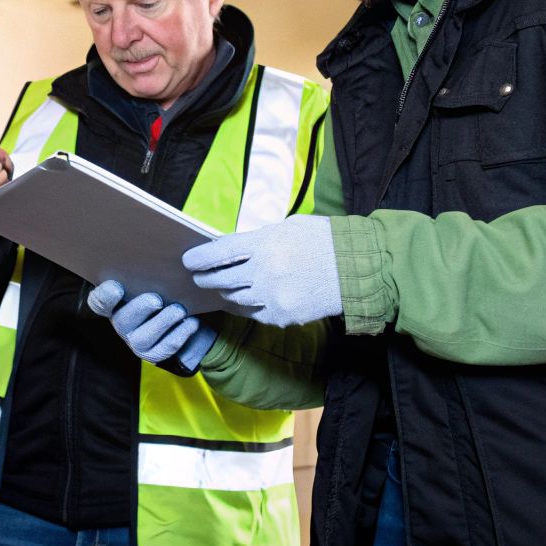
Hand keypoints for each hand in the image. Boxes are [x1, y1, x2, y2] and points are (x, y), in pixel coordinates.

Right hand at [87, 280, 216, 376]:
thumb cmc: (167, 296)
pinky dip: (180, 333)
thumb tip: (154, 252)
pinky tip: (191, 322)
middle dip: (139, 309)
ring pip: (144, 336)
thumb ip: (149, 275)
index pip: (99, 302)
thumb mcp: (156, 282)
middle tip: (157, 300)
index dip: (104, 296)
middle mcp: (122, 324)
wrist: (186, 324)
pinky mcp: (153, 354)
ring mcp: (136, 341)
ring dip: (163, 322)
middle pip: (122, 320)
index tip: (117, 287)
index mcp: (116, 304)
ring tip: (180, 310)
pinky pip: (166, 347)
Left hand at [183, 215, 342, 326]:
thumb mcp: (286, 228)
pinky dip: (248, 305)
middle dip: (207, 278)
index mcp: (264, 245)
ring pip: (235, 299)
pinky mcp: (282, 316)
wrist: (357, 268)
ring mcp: (273, 298)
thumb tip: (229, 248)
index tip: (189, 262)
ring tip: (223, 287)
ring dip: (226, 292)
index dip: (199, 259)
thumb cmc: (322, 240)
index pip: (218, 254)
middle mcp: (264, 273)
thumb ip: (256, 239)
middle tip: (200, 276)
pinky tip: (247, 298)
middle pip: (221, 280)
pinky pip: (254, 313)